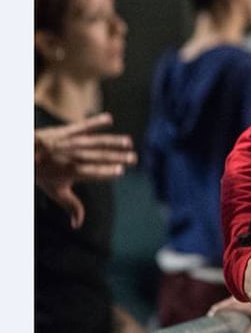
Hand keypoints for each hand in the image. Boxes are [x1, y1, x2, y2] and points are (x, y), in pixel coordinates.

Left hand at [35, 112, 136, 228]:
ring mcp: (69, 143)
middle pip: (97, 157)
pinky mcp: (66, 131)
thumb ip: (72, 206)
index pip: (92, 172)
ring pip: (94, 142)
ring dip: (112, 141)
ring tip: (128, 142)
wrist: (24, 154)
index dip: (106, 171)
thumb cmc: (42, 174)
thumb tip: (77, 225)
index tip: (120, 171)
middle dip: (116, 157)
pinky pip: (82, 126)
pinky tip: (109, 118)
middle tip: (133, 158)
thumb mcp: (56, 192)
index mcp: (70, 172)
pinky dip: (95, 122)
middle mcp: (71, 157)